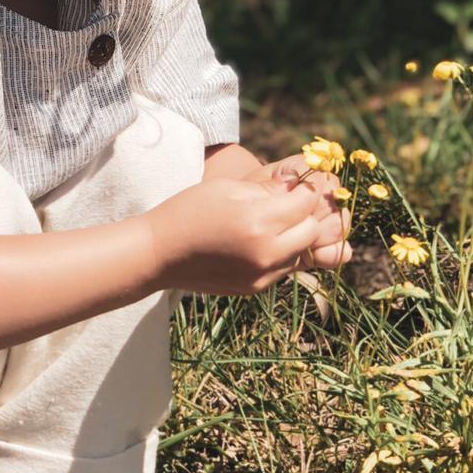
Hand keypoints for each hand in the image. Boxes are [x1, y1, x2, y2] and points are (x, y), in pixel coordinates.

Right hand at [146, 171, 351, 295]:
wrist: (160, 254)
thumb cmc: (190, 210)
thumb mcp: (228, 189)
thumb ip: (268, 189)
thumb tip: (299, 186)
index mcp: (259, 221)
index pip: (306, 203)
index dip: (306, 190)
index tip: (298, 185)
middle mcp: (267, 252)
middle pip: (313, 230)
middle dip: (305, 214)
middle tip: (289, 204)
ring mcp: (263, 275)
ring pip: (302, 252)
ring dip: (296, 236)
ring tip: (273, 224)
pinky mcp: (257, 288)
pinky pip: (285, 268)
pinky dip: (282, 253)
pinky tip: (260, 242)